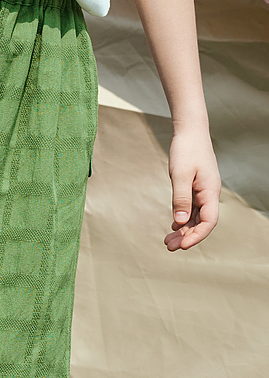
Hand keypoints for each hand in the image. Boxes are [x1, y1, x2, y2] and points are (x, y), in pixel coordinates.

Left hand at [165, 128, 220, 250]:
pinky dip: (183, 219)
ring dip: (183, 230)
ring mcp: (203, 191)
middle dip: (187, 236)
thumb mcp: (180, 174)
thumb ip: (181, 198)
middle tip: (169, 247)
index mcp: (210, 191)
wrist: (190, 130)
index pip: (209, 222)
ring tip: (168, 241)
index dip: (197, 236)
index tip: (182, 246)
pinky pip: (192, 208)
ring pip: (196, 217)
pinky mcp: (196, 187)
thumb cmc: (186, 149)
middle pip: (202, 222)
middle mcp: (209, 194)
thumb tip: (181, 221)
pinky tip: (173, 226)